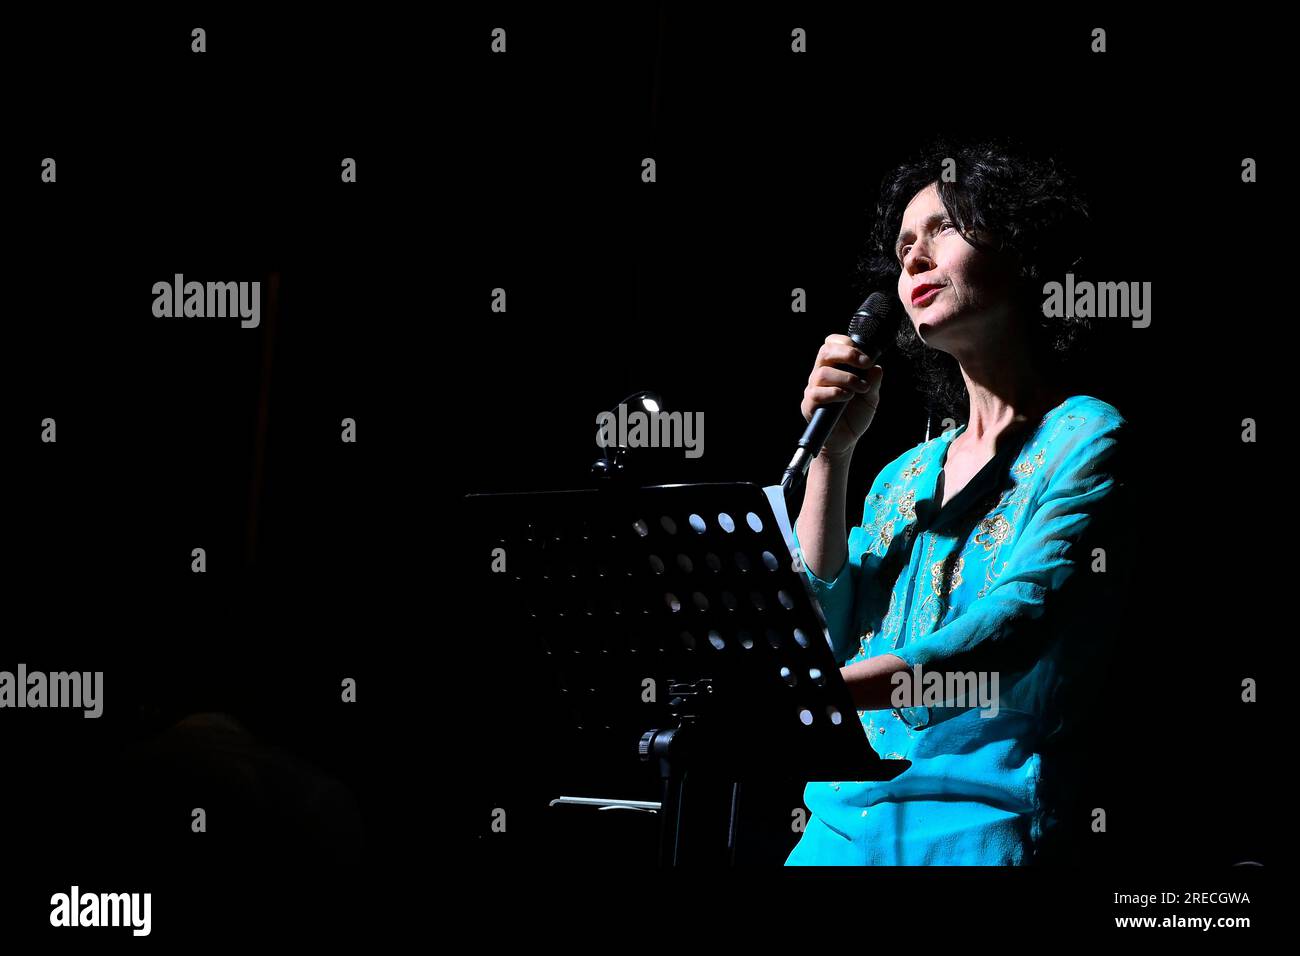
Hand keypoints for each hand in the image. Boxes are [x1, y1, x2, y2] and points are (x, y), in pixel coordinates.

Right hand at [800, 334, 883, 457]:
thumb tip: (876, 368)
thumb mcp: (870, 397)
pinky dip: (836, 393)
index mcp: (834, 368)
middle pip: (825, 351)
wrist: (846, 440)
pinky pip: (818, 393)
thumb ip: (873, 382)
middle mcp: (821, 375)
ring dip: (847, 378)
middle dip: (847, 354)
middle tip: (864, 365)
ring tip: (860, 388)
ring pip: (823, 373)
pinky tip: (848, 398)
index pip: (832, 344)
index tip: (865, 358)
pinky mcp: (809, 405)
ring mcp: (813, 390)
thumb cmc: (855, 416)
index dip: (846, 343)